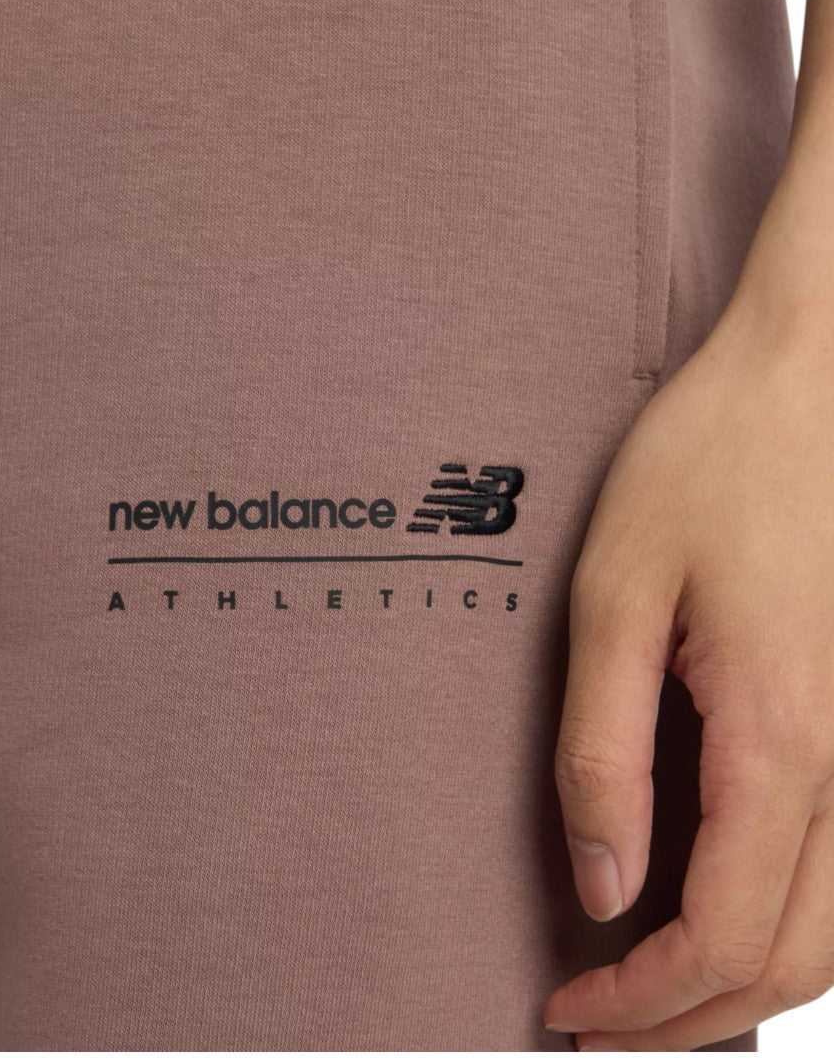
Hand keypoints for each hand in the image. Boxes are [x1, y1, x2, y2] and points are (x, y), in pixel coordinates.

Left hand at [543, 294, 833, 1048]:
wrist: (810, 377)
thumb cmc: (709, 462)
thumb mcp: (616, 593)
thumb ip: (602, 750)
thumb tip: (603, 885)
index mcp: (783, 738)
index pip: (721, 937)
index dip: (641, 1002)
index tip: (566, 1008)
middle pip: (797, 961)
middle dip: (696, 1018)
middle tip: (604, 1025)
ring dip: (753, 979)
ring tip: (661, 986)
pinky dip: (797, 918)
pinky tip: (734, 900)